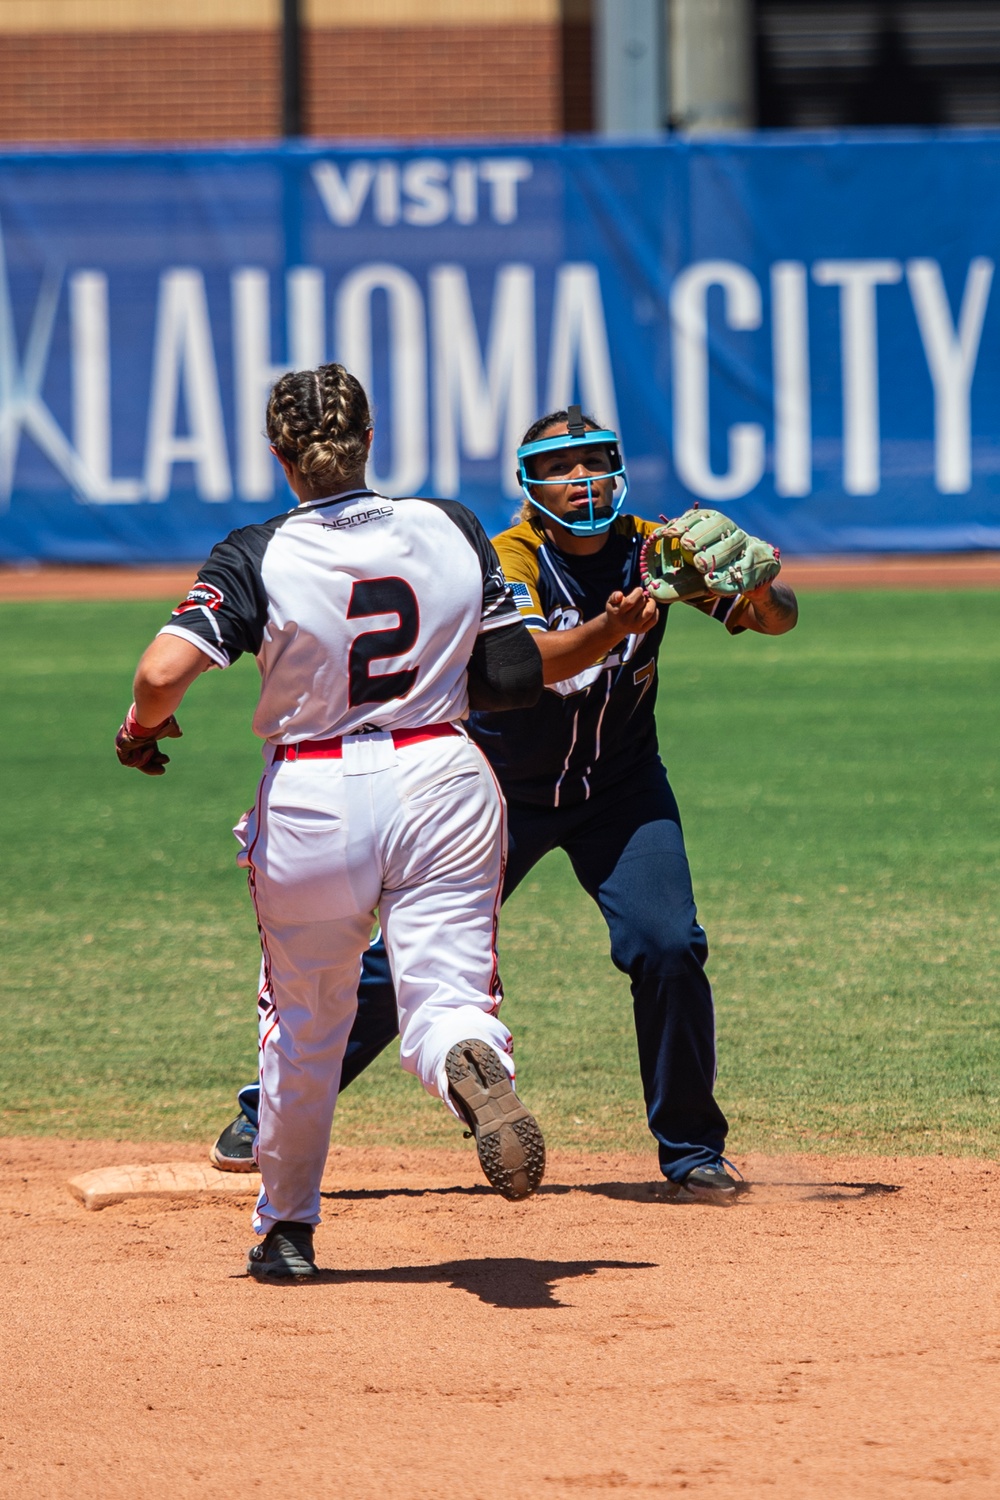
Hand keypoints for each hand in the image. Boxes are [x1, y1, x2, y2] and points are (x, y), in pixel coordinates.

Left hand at [115, 705, 182, 775]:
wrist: (149, 716)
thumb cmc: (160, 720)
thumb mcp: (168, 726)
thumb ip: (172, 731)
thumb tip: (178, 734)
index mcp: (145, 736)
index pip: (150, 752)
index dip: (158, 758)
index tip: (166, 760)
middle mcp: (135, 741)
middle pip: (142, 759)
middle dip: (152, 767)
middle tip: (161, 771)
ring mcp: (127, 743)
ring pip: (135, 761)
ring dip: (146, 761)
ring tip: (151, 751)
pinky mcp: (121, 745)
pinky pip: (127, 761)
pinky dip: (138, 759)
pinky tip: (147, 750)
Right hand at [605, 586, 659, 639]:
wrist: (616, 627)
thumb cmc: (615, 610)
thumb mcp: (610, 602)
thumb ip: (614, 596)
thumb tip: (620, 595)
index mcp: (618, 612)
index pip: (630, 602)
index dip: (637, 593)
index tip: (639, 590)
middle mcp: (627, 621)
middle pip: (641, 604)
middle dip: (643, 596)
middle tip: (642, 596)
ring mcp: (635, 626)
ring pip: (649, 612)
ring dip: (651, 603)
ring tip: (648, 601)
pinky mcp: (642, 630)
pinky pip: (654, 620)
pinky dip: (655, 612)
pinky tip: (650, 608)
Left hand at [642, 508, 779, 600]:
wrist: (750, 588)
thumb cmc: (714, 577)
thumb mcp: (693, 580)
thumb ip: (675, 583)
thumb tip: (651, 590)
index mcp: (715, 526)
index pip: (700, 516)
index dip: (685, 523)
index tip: (669, 532)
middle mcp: (734, 532)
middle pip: (720, 524)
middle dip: (702, 534)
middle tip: (687, 546)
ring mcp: (752, 545)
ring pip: (735, 543)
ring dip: (717, 555)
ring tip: (702, 568)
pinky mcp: (766, 562)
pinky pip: (749, 568)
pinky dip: (732, 579)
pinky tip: (717, 586)